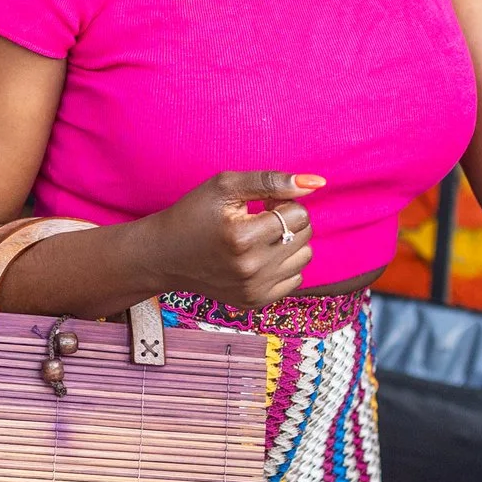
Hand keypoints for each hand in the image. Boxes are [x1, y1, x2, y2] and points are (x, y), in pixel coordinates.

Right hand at [138, 171, 323, 306]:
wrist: (165, 255)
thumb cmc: (193, 214)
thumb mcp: (225, 186)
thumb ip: (271, 180)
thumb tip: (317, 182)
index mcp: (243, 237)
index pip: (298, 215)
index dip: (283, 203)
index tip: (263, 204)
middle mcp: (251, 268)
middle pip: (305, 236)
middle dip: (288, 221)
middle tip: (260, 218)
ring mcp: (254, 289)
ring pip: (304, 258)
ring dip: (289, 243)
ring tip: (260, 237)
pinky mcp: (254, 302)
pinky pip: (295, 279)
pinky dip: (283, 265)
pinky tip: (259, 256)